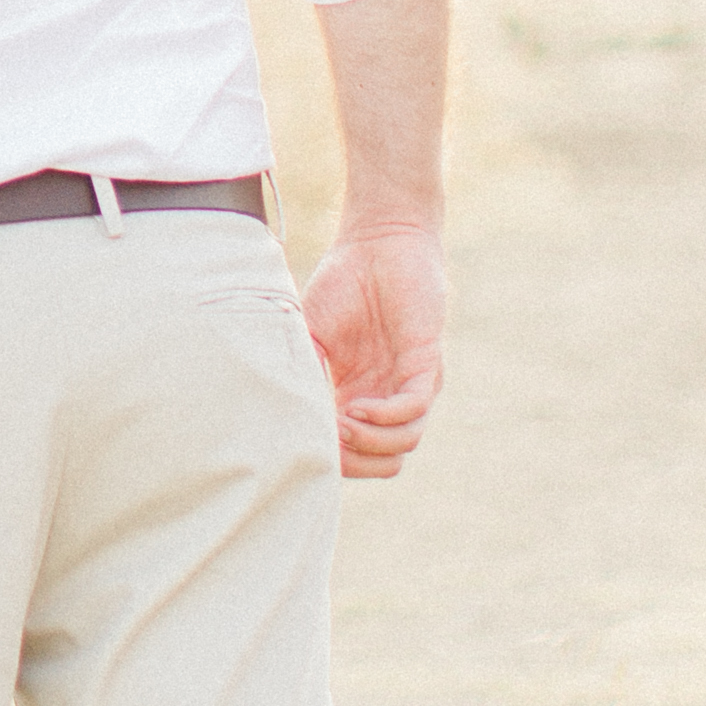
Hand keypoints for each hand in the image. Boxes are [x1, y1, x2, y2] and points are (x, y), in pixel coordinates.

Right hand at [303, 216, 447, 479]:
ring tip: (342, 422)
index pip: (356, 453)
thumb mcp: (308, 334)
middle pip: (385, 461)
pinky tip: (359, 405)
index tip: (305, 446)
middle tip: (330, 441)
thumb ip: (301, 372)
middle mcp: (388, 396)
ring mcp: (409, 382)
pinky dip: (387, 417)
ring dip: (371, 443)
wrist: (377, 242)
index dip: (335, 461)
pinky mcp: (426, 363)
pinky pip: (416, 408)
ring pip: (405, 443)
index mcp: (359, 394)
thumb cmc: (342, 283)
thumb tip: (278, 417)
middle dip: (356, 463)